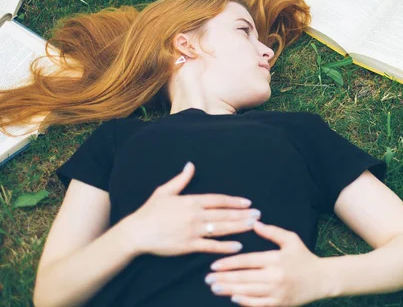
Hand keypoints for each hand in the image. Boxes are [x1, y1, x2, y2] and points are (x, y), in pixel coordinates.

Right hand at [123, 162, 260, 256]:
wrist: (136, 232)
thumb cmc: (149, 212)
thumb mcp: (164, 191)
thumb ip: (180, 180)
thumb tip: (190, 165)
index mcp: (191, 201)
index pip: (218, 200)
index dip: (234, 201)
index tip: (248, 203)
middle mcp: (195, 215)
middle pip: (224, 214)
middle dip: (243, 214)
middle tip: (258, 214)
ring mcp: (192, 231)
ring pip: (221, 228)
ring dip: (239, 227)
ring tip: (253, 225)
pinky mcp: (188, 246)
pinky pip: (211, 246)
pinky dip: (225, 246)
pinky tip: (238, 246)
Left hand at [205, 221, 326, 305]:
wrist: (321, 279)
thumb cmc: (304, 257)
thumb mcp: (290, 239)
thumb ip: (271, 232)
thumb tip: (254, 222)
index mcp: (276, 259)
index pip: (247, 261)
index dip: (229, 263)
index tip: (214, 265)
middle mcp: (275, 276)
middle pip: (243, 278)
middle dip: (223, 279)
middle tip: (207, 279)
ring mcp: (277, 292)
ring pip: (248, 292)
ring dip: (229, 290)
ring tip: (215, 288)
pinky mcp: (279, 304)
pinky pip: (258, 304)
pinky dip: (244, 302)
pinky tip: (233, 298)